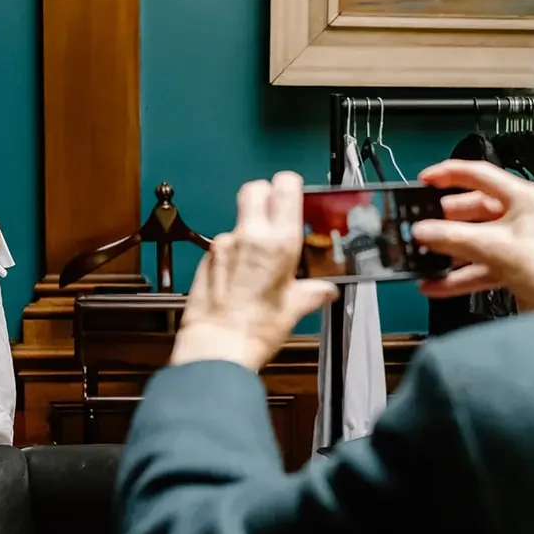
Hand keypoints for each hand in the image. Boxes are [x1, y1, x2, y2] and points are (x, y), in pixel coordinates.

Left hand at [171, 172, 337, 370]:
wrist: (216, 347)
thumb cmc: (254, 330)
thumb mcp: (294, 309)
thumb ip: (313, 293)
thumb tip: (325, 291)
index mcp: (278, 242)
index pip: (285, 185)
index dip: (289, 186)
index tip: (294, 197)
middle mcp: (250, 235)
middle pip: (256, 188)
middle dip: (266, 196)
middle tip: (276, 217)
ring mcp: (225, 244)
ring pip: (240, 219)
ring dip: (250, 230)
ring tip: (259, 261)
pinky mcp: (207, 256)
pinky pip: (224, 244)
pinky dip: (234, 252)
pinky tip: (241, 276)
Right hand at [411, 160, 533, 310]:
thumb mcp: (494, 248)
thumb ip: (454, 238)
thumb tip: (422, 231)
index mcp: (521, 198)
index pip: (479, 175)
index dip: (448, 174)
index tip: (423, 180)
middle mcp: (519, 216)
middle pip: (471, 211)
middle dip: (444, 222)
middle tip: (421, 227)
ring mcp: (514, 242)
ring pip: (472, 241)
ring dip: (447, 252)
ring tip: (423, 258)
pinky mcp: (510, 267)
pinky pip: (477, 267)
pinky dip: (456, 276)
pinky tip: (435, 285)